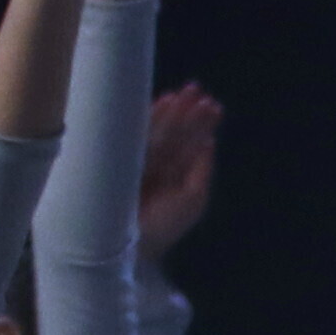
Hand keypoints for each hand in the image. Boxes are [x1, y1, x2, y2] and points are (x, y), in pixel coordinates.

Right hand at [139, 84, 223, 257]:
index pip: (190, 144)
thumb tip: (209, 141)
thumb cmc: (165, 225)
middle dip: (188, 112)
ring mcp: (140, 159)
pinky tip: (163, 101)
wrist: (131, 243)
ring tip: (185, 93)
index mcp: (176, 174)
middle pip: (176, 132)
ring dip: (173, 110)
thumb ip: (201, 170)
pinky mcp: (121, 158)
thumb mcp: (193, 199)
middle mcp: (159, 163)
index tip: (214, 106)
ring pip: (160, 129)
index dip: (202, 124)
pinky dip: (151, 117)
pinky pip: (138, 133)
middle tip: (199, 90)